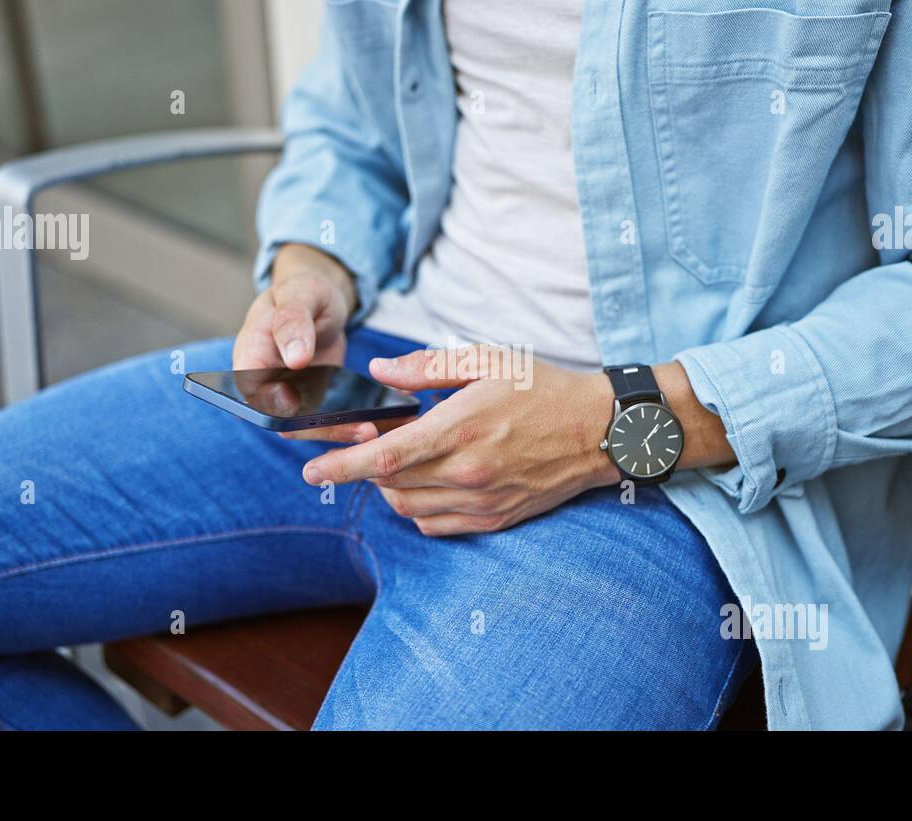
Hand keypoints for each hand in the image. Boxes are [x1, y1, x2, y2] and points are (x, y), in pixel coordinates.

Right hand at [233, 244, 363, 440]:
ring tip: (374, 430)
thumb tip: (295, 358)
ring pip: (311, 428)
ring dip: (341, 431)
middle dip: (322, 429)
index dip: (276, 409)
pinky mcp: (316, 404)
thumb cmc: (301, 292)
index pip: (254, 398)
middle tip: (361, 429)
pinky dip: (353, 422)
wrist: (319, 302)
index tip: (302, 404)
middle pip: (286, 422)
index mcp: (248, 363)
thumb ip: (292, 322)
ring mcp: (291, 400)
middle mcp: (266, 388)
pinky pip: (331, 421)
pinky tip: (381, 421)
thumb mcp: (298, 295)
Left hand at [299, 345, 619, 534]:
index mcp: (462, 428)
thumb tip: (381, 372)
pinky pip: (435, 525)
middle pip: (390, 484)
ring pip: (407, 508)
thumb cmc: (544, 389)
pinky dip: (417, 508)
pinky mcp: (494, 519)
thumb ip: (428, 367)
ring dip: (389, 488)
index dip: (341, 465)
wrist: (601, 431)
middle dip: (363, 468)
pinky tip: (426, 483)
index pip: (386, 457)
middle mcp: (468, 472)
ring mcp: (481, 501)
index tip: (310, 468)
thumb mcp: (488, 360)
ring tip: (398, 461)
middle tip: (366, 444)